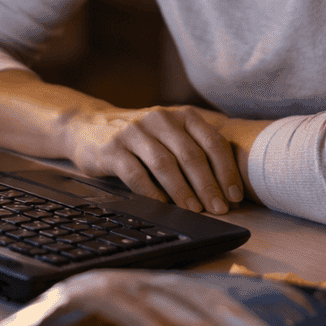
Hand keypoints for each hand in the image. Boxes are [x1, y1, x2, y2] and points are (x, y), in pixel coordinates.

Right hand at [62, 105, 244, 214]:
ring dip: (182, 190)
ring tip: (195, 210)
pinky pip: (135, 173)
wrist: (90, 126)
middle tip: (219, 209)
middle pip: (191, 155)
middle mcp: (160, 118)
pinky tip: (162, 206)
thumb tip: (226, 189)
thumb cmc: (142, 138)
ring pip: (165, 164)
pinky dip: (151, 192)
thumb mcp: (170, 134)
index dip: (226, 171)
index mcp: (182, 115)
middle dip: (208, 185)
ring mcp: (134, 132)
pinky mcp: (112, 148)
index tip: (235, 196)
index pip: (212, 142)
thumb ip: (194, 149)